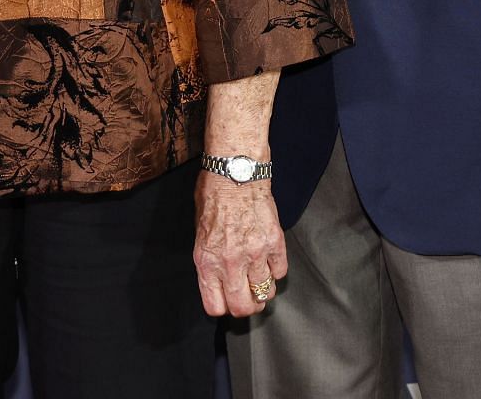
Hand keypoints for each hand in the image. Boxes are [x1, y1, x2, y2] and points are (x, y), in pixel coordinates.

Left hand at [192, 170, 287, 316]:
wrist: (235, 172)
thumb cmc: (213, 196)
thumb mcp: (199, 231)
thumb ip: (208, 259)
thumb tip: (217, 279)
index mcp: (207, 261)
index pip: (215, 306)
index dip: (223, 307)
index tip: (227, 301)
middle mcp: (230, 263)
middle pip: (243, 308)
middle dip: (247, 306)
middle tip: (249, 297)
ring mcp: (254, 254)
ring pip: (265, 293)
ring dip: (263, 290)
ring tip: (260, 278)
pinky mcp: (274, 244)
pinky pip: (281, 272)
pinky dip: (276, 270)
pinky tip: (270, 261)